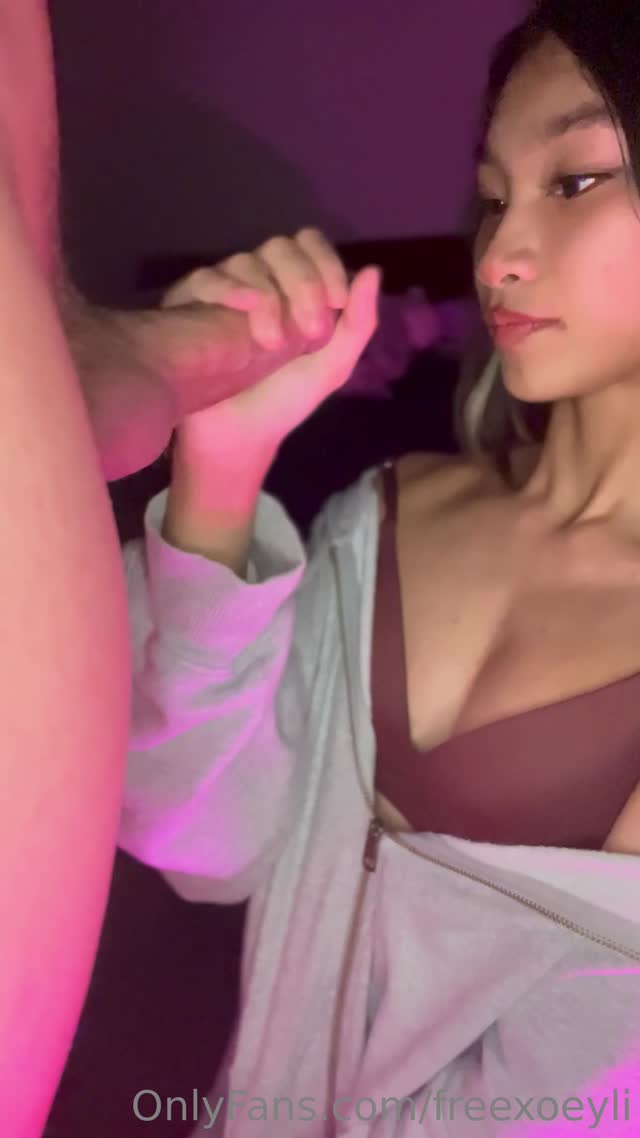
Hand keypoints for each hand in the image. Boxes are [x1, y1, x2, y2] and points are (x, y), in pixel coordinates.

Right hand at [163, 229, 379, 466]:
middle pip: (281, 247)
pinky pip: (205, 278)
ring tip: (271, 345)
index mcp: (294, 290)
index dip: (326, 264)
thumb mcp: (332, 366)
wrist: (239, 436)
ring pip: (246, 261)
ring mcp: (223, 293)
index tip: (337, 303)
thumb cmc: (283, 401)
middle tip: (309, 331)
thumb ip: (358, 322)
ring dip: (269, 296)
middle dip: (303, 282)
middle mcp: (259, 283)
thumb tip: (372, 270)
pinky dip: (228, 288)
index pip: (310, 246)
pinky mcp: (190, 307)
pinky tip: (243, 310)